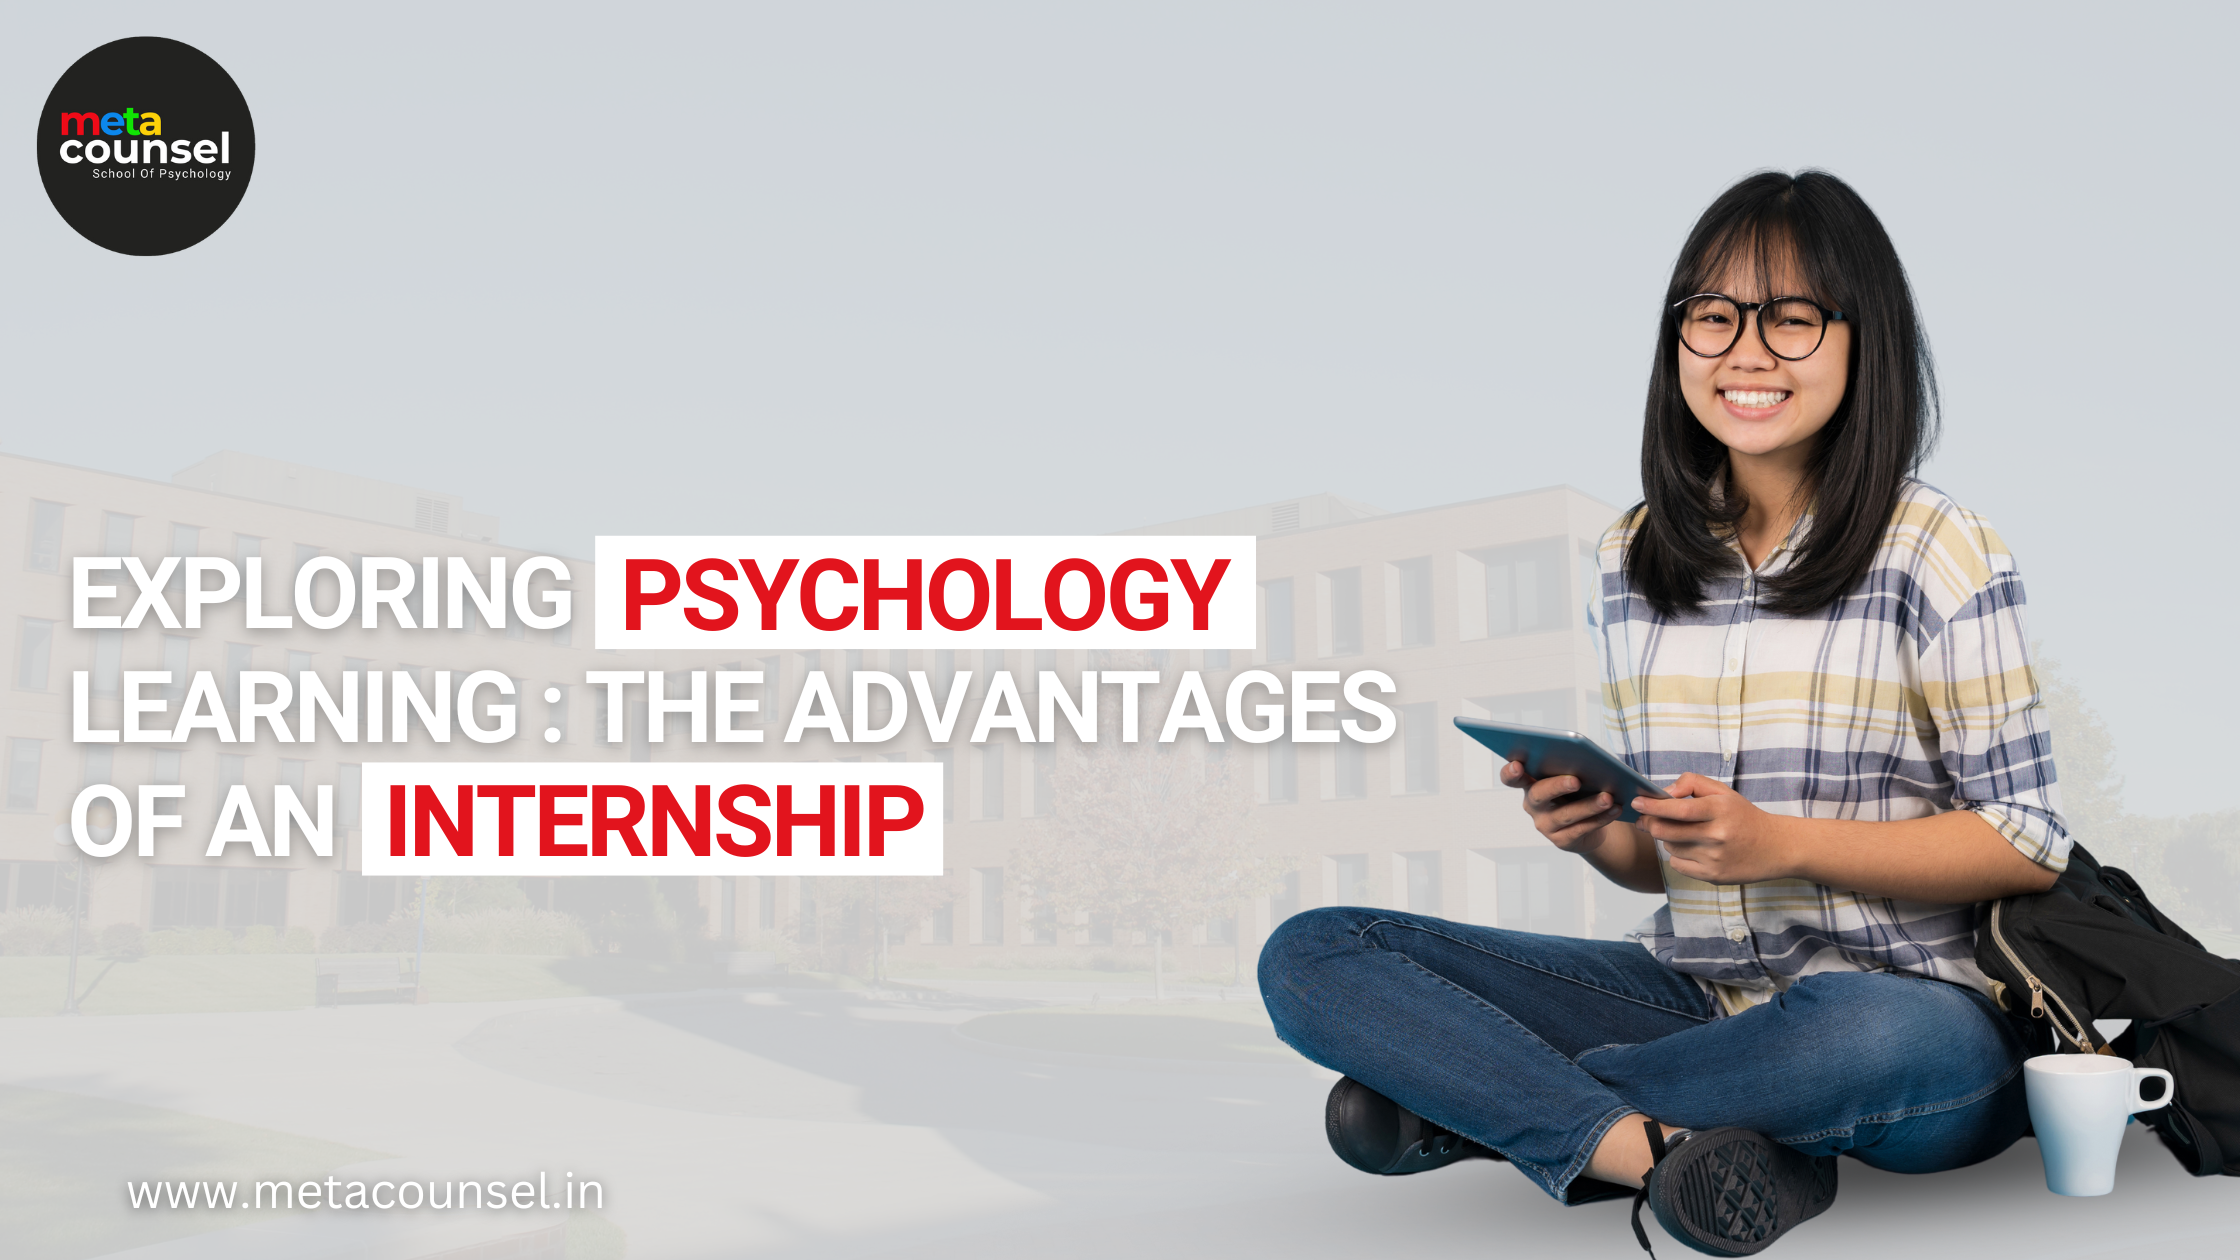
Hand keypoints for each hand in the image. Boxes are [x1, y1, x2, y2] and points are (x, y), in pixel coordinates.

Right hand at [1501, 759, 1620, 850]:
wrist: (1590, 824)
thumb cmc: (1579, 792)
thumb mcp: (1572, 777)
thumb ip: (1571, 768)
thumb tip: (1588, 760)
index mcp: (1531, 783)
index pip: (1511, 778)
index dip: (1510, 772)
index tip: (1517, 764)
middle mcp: (1533, 805)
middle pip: (1539, 794)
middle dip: (1556, 786)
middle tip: (1576, 780)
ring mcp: (1545, 824)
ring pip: (1565, 815)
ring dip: (1588, 805)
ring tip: (1608, 797)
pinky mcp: (1561, 840)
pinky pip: (1581, 829)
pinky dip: (1600, 819)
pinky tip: (1614, 810)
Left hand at [1631, 773, 1798, 884]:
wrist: (1776, 847)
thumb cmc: (1743, 816)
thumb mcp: (1723, 792)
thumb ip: (1692, 783)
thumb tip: (1664, 793)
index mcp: (1720, 809)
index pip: (1678, 808)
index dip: (1653, 806)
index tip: (1637, 802)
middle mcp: (1717, 835)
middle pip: (1666, 831)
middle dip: (1650, 823)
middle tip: (1645, 818)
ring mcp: (1715, 858)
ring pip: (1670, 847)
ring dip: (1668, 839)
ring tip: (1685, 833)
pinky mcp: (1713, 877)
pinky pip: (1678, 865)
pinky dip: (1678, 856)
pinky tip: (1693, 849)